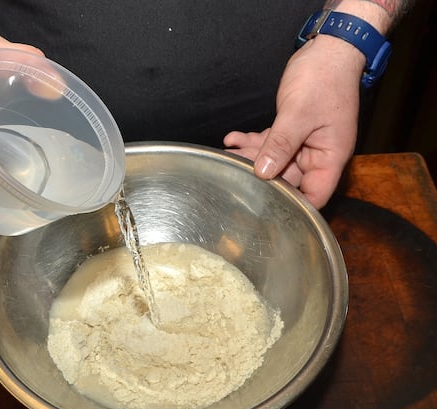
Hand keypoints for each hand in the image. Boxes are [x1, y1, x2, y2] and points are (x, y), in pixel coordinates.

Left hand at [224, 35, 365, 208]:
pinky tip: (232, 139)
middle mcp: (317, 155)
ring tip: (228, 152)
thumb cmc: (323, 79)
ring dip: (251, 156)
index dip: (295, 207)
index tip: (268, 210)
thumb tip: (263, 173)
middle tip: (234, 173)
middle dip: (261, 178)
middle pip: (288, 179)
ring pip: (274, 161)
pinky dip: (252, 141)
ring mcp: (303, 143)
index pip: (315, 195)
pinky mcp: (291, 131)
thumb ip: (280, 145)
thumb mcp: (298, 114)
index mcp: (330, 157)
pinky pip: (270, 143)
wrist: (328, 49)